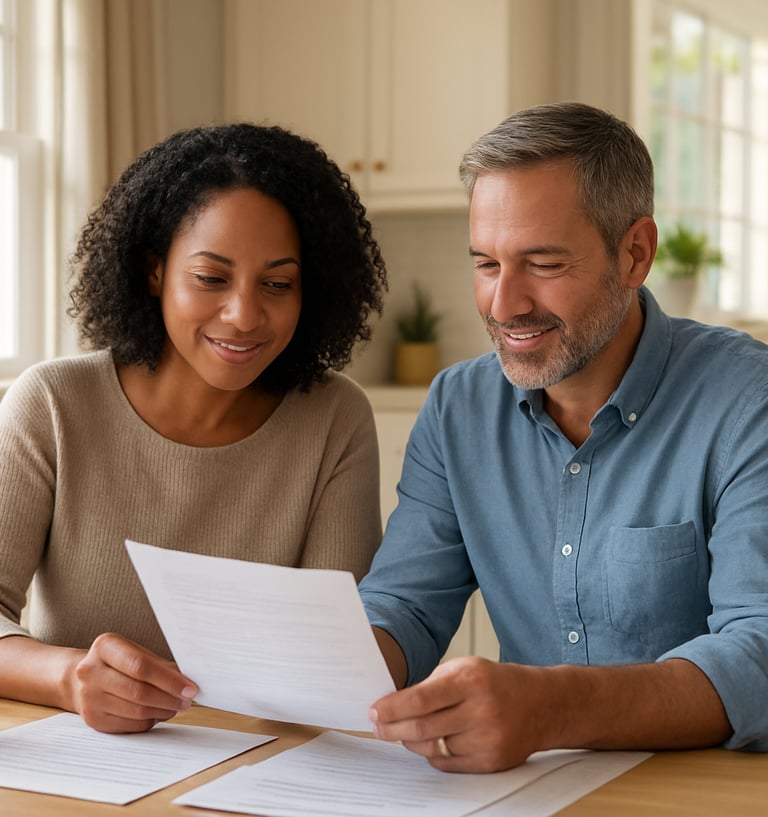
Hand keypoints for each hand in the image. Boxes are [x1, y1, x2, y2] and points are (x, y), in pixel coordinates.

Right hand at [68, 632, 198, 732]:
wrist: (80, 679)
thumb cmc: (117, 664)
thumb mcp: (136, 653)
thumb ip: (160, 665)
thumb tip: (188, 681)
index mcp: (105, 646)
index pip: (141, 666)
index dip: (169, 680)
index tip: (190, 688)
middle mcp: (91, 671)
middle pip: (139, 691)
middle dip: (169, 698)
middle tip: (187, 700)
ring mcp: (89, 698)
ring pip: (136, 711)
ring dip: (163, 711)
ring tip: (175, 706)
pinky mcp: (93, 719)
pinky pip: (130, 725)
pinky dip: (150, 721)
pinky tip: (157, 713)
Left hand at [369, 657, 550, 772]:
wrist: (541, 704)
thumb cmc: (495, 682)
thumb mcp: (464, 667)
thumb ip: (431, 684)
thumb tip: (393, 704)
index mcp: (470, 680)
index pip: (420, 698)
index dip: (391, 708)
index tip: (373, 711)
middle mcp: (480, 710)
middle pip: (421, 728)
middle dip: (391, 729)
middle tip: (377, 726)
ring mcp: (487, 739)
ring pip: (432, 748)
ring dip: (412, 741)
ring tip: (406, 731)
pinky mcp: (491, 762)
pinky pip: (447, 764)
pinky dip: (434, 753)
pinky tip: (433, 741)